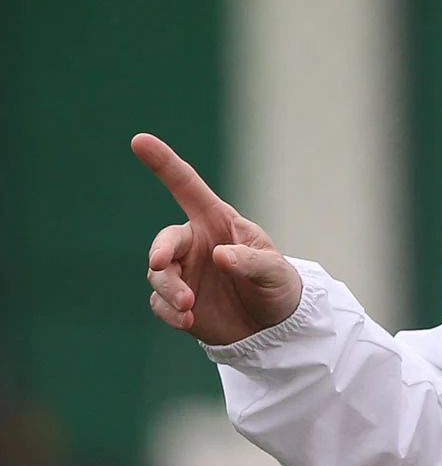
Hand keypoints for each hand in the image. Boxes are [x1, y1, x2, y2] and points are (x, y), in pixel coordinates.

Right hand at [133, 133, 302, 345]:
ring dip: (169, 288)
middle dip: (161, 250)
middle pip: (166, 239)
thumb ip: (249, 261)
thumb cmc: (278, 286)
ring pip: (158, 273)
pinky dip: (169, 311)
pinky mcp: (176, 300)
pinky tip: (187, 320)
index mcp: (218, 222)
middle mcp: (196, 243)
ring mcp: (184, 272)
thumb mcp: (274, 271)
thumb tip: (219, 255)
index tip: (139, 140)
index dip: (164, 164)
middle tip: (161, 263)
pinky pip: (159, 302)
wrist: (274, 326)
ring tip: (188, 306)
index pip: (187, 188)